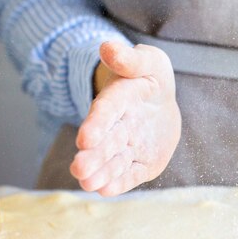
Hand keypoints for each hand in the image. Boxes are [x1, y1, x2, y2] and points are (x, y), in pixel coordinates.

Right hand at [70, 41, 180, 195]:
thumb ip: (130, 59)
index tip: (85, 138)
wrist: (158, 101)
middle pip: (105, 142)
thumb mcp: (147, 62)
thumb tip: (107, 47)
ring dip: (102, 173)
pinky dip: (119, 182)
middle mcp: (119, 126)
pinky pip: (131, 173)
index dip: (96, 124)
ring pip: (114, 161)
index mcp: (119, 99)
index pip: (107, 111)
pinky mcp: (141, 162)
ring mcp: (129, 146)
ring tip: (88, 184)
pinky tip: (105, 190)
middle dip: (93, 157)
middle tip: (79, 170)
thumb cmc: (150, 78)